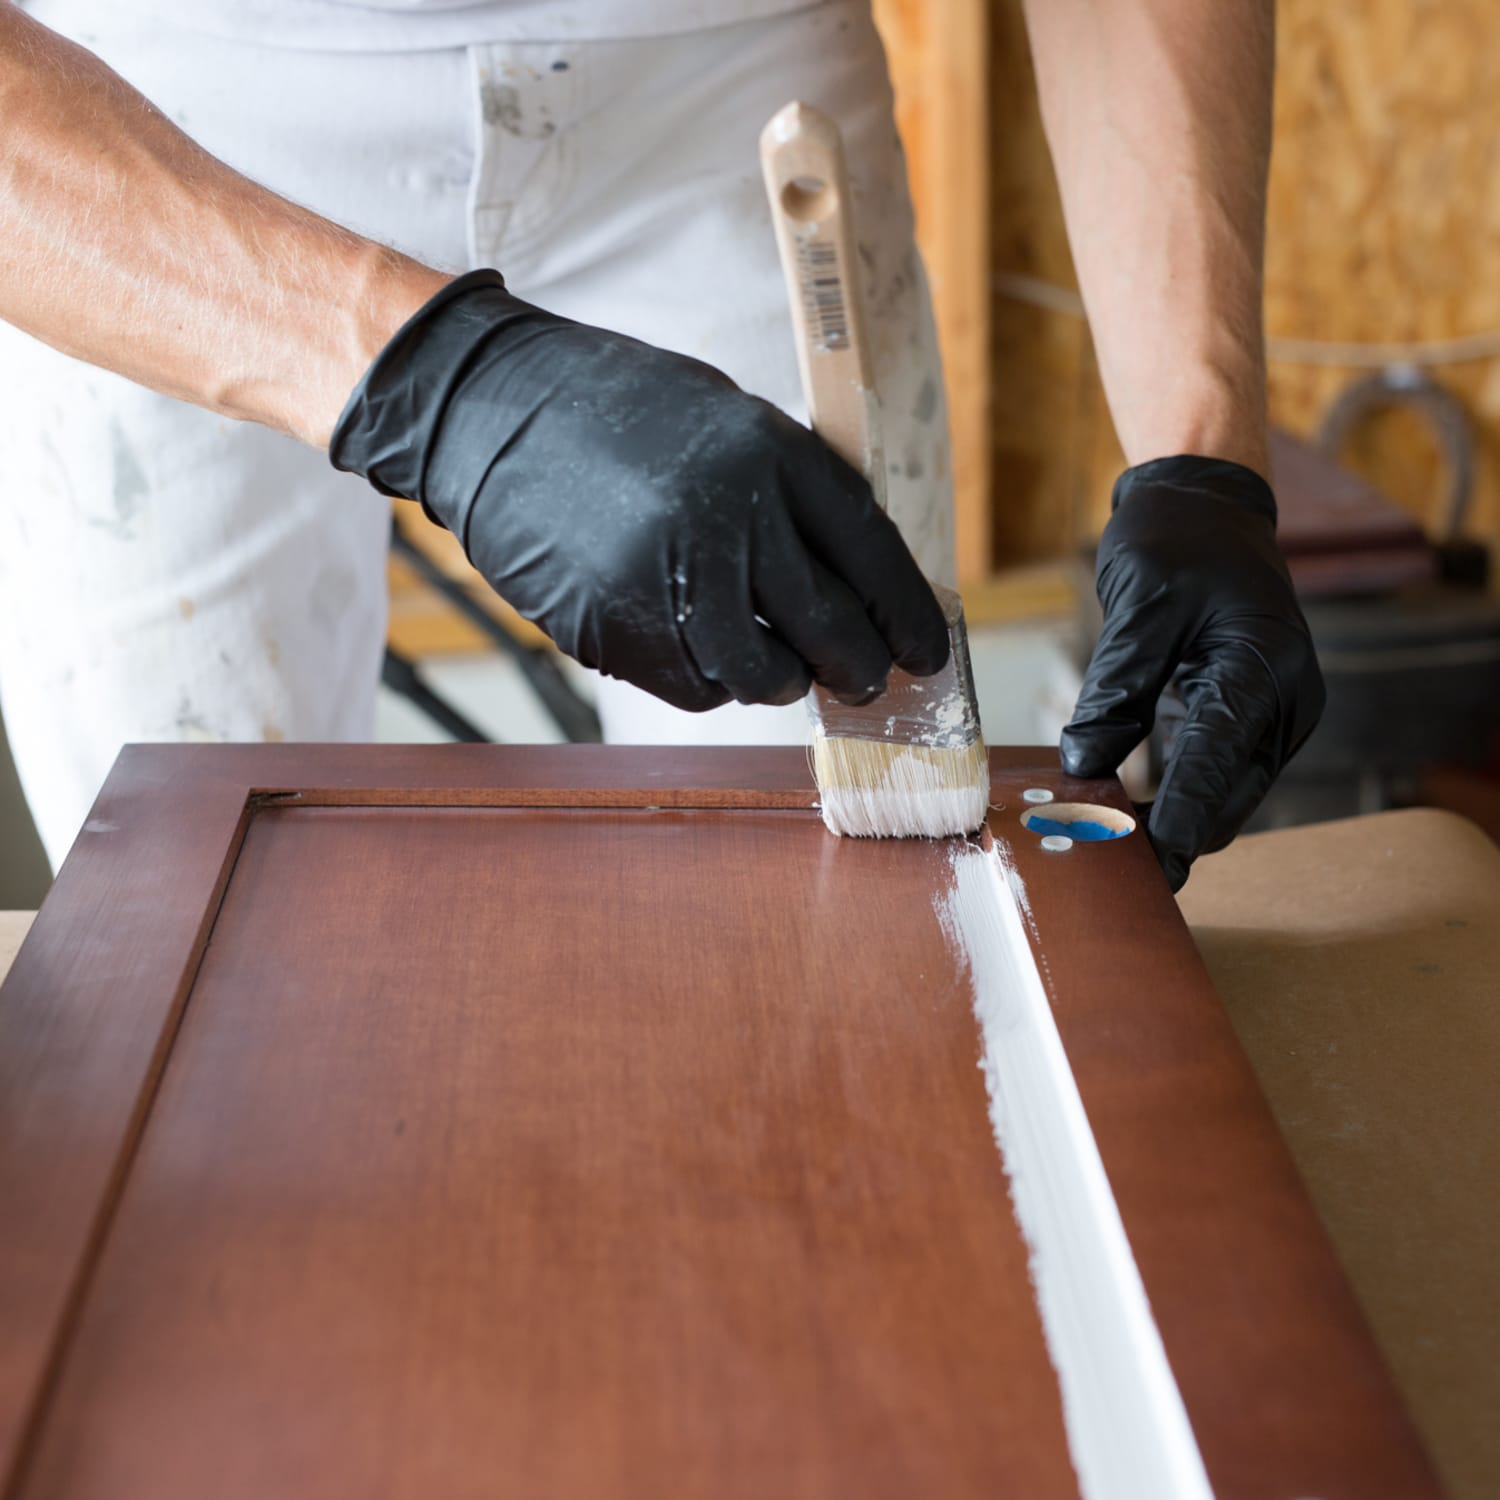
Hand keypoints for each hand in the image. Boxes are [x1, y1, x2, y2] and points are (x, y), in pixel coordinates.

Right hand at [330, 270, 947, 711]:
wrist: (487, 407)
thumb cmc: (615, 411)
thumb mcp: (722, 418)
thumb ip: (787, 494)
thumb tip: (853, 587)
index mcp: (766, 449)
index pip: (869, 549)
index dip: (906, 612)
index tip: (924, 652)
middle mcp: (727, 511)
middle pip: (828, 625)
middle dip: (857, 667)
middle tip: (861, 680)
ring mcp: (665, 570)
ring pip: (759, 670)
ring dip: (779, 680)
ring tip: (775, 667)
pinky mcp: (610, 621)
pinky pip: (690, 685)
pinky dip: (710, 681)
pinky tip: (703, 652)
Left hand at [1060, 456, 1324, 890]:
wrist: (1206, 505)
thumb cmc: (1178, 539)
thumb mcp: (1142, 603)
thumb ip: (1118, 685)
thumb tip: (1083, 761)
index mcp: (1264, 667)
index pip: (1218, 761)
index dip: (1181, 821)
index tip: (1147, 868)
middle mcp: (1283, 699)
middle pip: (1229, 795)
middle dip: (1174, 833)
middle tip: (1107, 867)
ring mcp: (1270, 712)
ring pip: (1222, 793)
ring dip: (1172, 819)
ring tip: (1104, 846)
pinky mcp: (1245, 716)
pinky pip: (1212, 770)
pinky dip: (1173, 792)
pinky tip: (1119, 811)